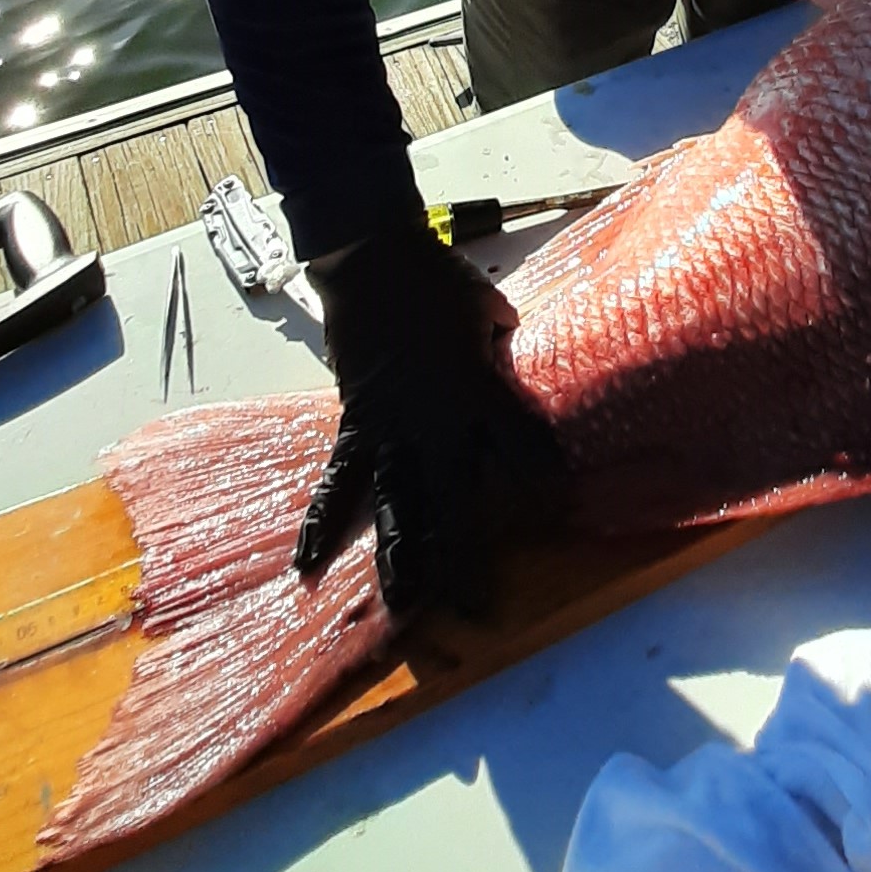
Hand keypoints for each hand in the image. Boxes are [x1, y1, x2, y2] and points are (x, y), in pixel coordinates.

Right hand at [296, 219, 564, 620]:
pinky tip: (307, 564)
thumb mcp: (488, 311)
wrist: (371, 262)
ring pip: (397, 504)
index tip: (563, 512)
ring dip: (401, 557)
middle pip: (456, 501)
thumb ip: (502, 344)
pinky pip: (337, 481)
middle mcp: (435, 423)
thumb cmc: (436, 281)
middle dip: (468, 556)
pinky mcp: (354, 425)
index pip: (521, 447)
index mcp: (478, 392)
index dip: (543, 478)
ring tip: (407, 609)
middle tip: (480, 609)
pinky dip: (321, 521)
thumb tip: (509, 353)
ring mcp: (390, 430)